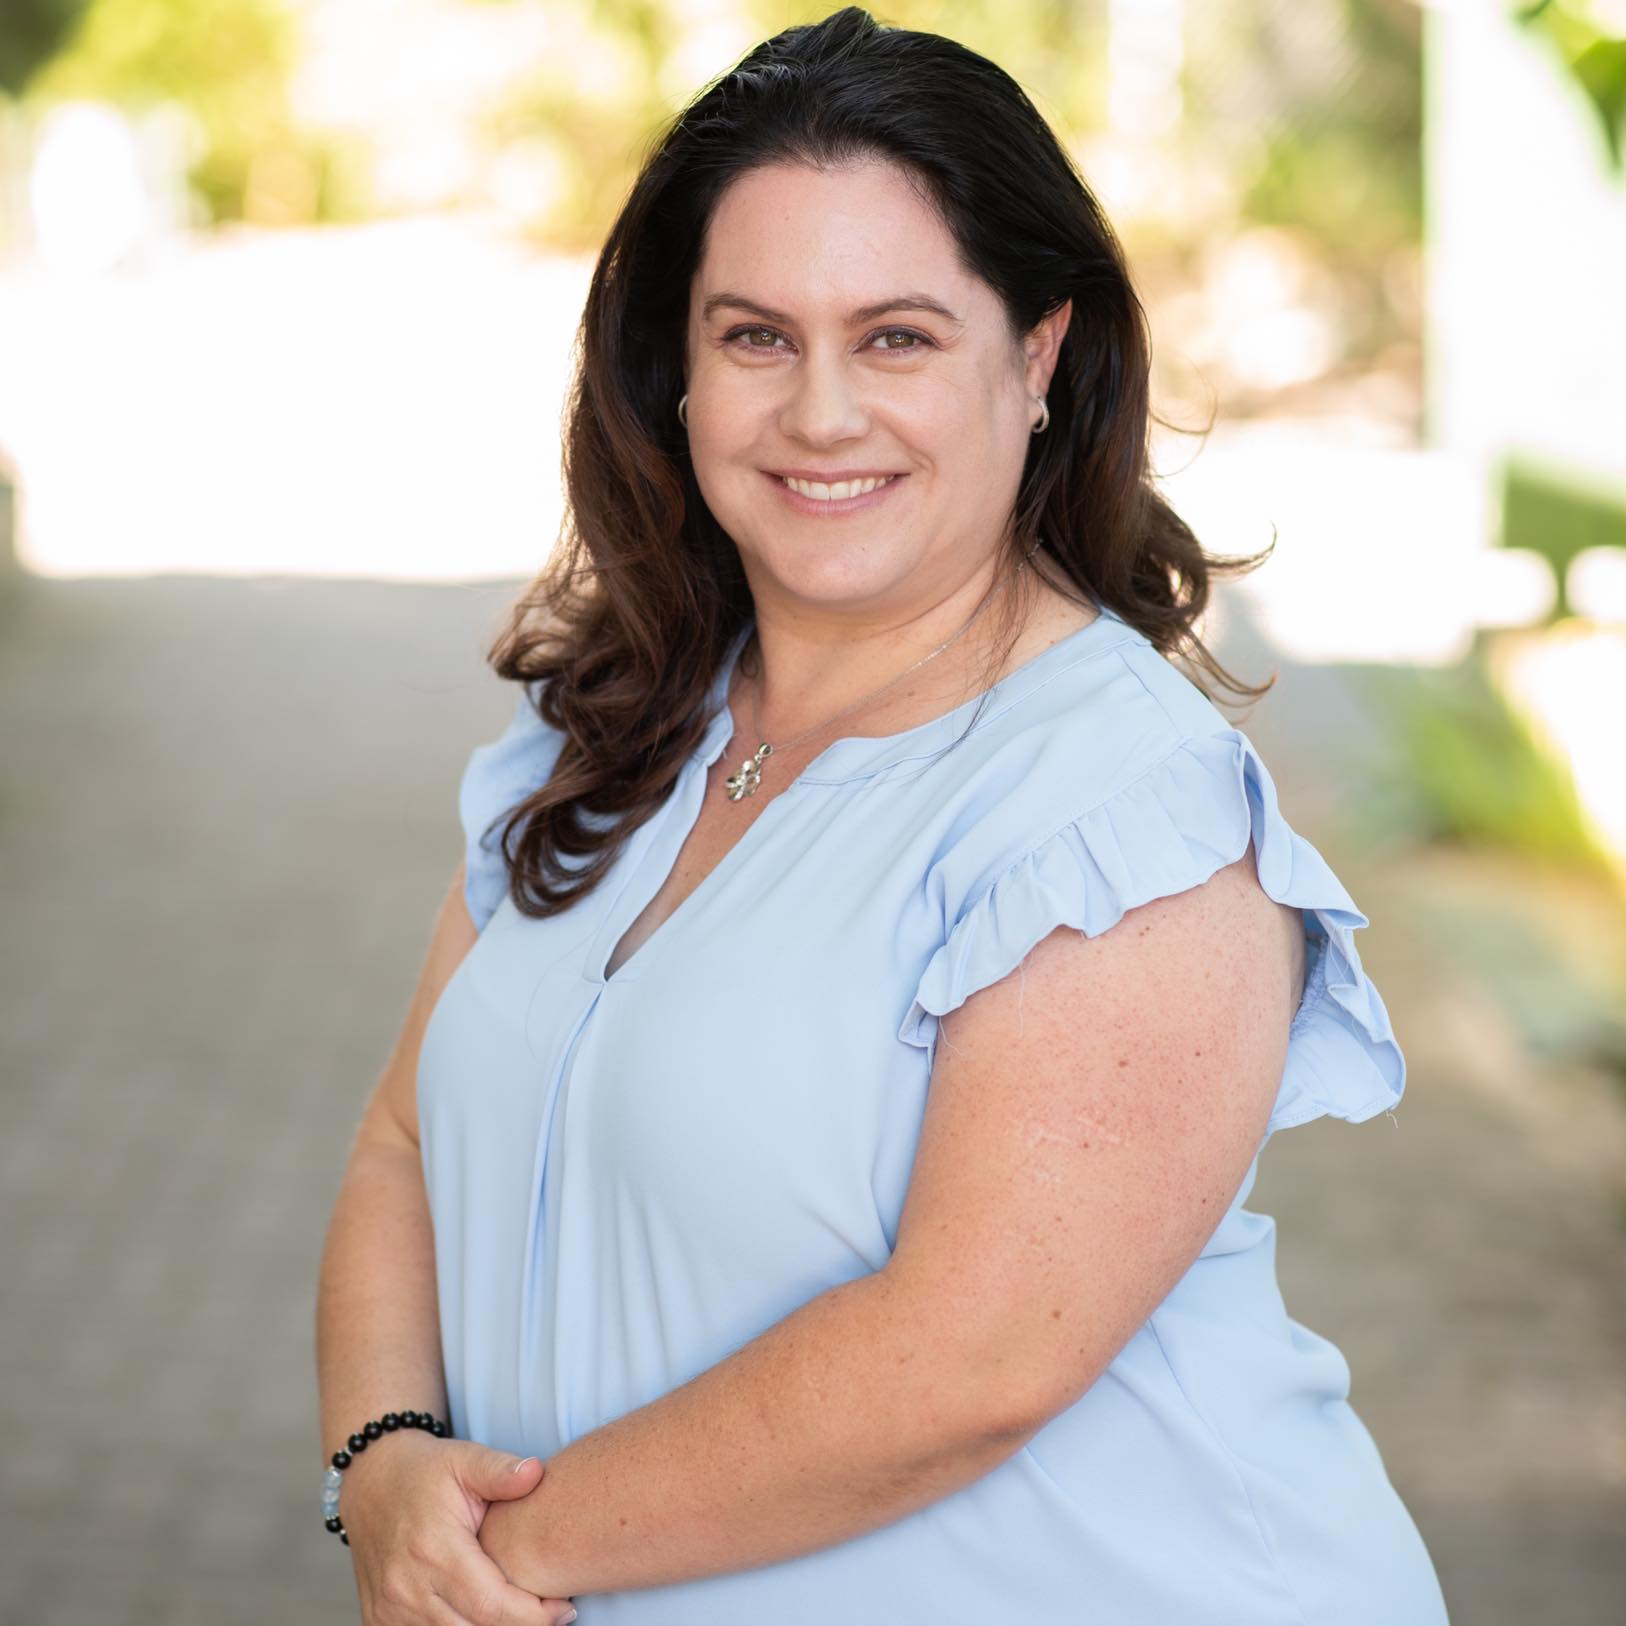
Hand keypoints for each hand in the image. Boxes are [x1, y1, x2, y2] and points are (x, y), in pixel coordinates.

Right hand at [341, 1431, 577, 1623]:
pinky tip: (482, 1617)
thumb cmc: (425, 1471)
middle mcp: (407, 1588)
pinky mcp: (379, 1620)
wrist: (370, 1482)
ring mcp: (389, 1610)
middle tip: (553, 1613)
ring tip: (520, 1614)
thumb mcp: (465, 1459)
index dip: (533, 1616)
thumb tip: (536, 1473)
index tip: (565, 1607)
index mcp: (433, 1549)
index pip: (490, 1605)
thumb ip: (500, 1471)